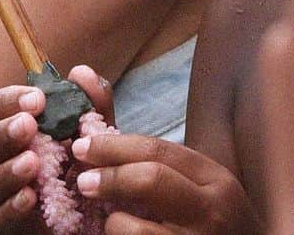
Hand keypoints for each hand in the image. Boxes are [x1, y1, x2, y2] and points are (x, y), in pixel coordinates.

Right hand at [0, 65, 112, 230]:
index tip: (39, 100)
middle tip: (29, 126)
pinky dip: (12, 206)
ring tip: (32, 163)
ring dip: (8, 171)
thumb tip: (80, 72)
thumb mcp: (93, 132)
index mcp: (5, 129)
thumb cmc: (81, 165)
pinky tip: (30, 197)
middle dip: (5, 132)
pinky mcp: (2, 225)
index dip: (10, 99)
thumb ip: (91, 103)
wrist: (90, 215)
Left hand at [70, 132, 261, 233]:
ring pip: (139, 227)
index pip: (158, 150)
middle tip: (80, 179)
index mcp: (213, 176)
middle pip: (151, 179)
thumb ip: (136, 142)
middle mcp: (213, 208)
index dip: (113, 145)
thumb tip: (82, 74)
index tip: (81, 144)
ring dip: (114, 221)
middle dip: (109, 175)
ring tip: (107, 219)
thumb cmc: (203, 218)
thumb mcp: (186, 179)